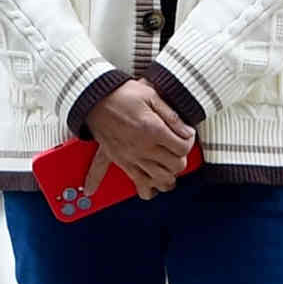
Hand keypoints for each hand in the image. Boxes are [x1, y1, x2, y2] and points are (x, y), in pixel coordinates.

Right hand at [88, 77, 196, 199]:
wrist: (93, 98)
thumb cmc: (121, 94)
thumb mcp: (151, 95)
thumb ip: (171, 115)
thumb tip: (187, 132)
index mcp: (153, 129)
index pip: (183, 148)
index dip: (189, 142)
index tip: (186, 136)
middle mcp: (143, 147)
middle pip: (175, 167)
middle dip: (181, 159)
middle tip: (177, 150)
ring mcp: (132, 157)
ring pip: (160, 180)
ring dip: (169, 176)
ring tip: (169, 168)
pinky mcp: (121, 162)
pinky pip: (138, 184)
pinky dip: (147, 189)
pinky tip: (150, 187)